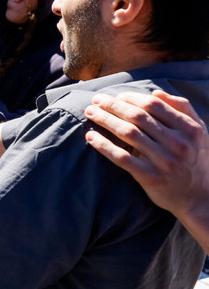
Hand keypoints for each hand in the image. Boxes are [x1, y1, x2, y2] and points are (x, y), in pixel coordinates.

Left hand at [85, 90, 208, 218]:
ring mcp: (164, 161)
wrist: (199, 196)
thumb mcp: (199, 131)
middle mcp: (178, 143)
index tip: (116, 96)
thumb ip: (182, 108)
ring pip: (128, 134)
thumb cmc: (194, 158)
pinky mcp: (150, 177)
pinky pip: (122, 158)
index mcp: (189, 129)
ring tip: (90, 113)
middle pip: (138, 117)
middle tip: (96, 100)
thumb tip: (155, 92)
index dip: (131, 97)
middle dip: (113, 105)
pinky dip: (104, 145)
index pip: (153, 105)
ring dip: (105, 120)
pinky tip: (90, 137)